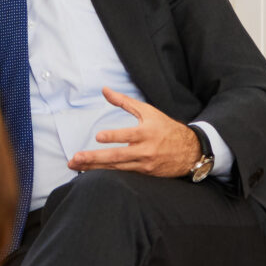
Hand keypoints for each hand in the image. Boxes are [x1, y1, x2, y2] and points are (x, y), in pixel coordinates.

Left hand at [70, 88, 200, 179]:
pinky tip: (91, 172)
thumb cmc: (165, 128)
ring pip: (116, 167)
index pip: (128, 135)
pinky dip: (106, 174)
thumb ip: (124, 101)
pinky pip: (122, 175)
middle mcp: (145, 150)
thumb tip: (105, 90)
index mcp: (147, 132)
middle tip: (76, 158)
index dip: (114, 136)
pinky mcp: (144, 174)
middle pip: (117, 156)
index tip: (98, 136)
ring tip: (75, 165)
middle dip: (95, 158)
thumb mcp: (148, 111)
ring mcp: (144, 164)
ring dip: (95, 167)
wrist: (190, 151)